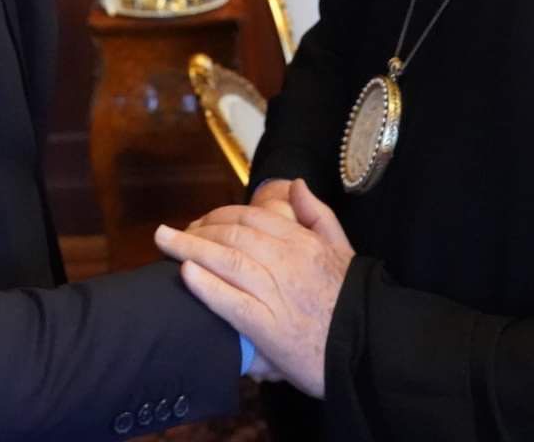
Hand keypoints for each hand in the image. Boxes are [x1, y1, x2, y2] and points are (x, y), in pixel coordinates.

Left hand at [156, 179, 353, 398]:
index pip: (251, 217)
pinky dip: (206, 286)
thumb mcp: (343, 249)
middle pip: (233, 234)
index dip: (219, 215)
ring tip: (164, 243)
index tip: (199, 221)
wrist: (369, 348)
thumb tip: (296, 184)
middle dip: (198, 230)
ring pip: (228, 261)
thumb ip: (318, 215)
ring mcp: (276, 293)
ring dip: (190, 248)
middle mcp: (287, 262)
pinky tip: (185, 274)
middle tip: (172, 234)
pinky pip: (232, 301)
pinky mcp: (268, 327)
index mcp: (302, 242)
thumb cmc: (352, 301)